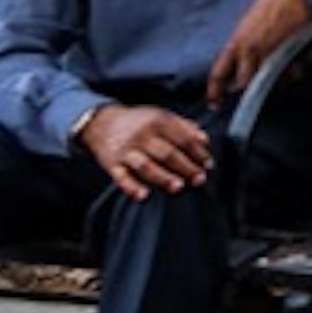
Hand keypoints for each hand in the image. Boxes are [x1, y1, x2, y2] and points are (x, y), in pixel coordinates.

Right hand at [77, 100, 211, 201]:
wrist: (102, 122)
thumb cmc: (139, 122)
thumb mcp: (161, 115)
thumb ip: (184, 126)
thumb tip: (205, 140)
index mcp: (158, 122)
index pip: (183, 138)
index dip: (197, 152)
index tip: (208, 164)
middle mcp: (142, 135)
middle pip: (167, 153)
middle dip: (186, 167)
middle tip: (200, 179)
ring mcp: (126, 150)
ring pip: (146, 165)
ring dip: (163, 177)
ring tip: (179, 187)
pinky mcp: (111, 164)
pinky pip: (121, 177)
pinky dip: (131, 187)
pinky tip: (144, 196)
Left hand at [205, 0, 311, 109]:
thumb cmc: (270, 5)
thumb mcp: (247, 26)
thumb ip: (241, 48)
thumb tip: (238, 70)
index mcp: (236, 42)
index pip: (218, 74)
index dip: (214, 92)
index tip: (214, 104)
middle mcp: (250, 50)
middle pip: (242, 84)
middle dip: (247, 87)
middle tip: (254, 86)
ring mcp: (270, 53)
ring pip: (266, 83)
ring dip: (272, 82)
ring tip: (278, 71)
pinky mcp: (290, 54)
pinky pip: (289, 75)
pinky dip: (290, 74)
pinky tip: (293, 63)